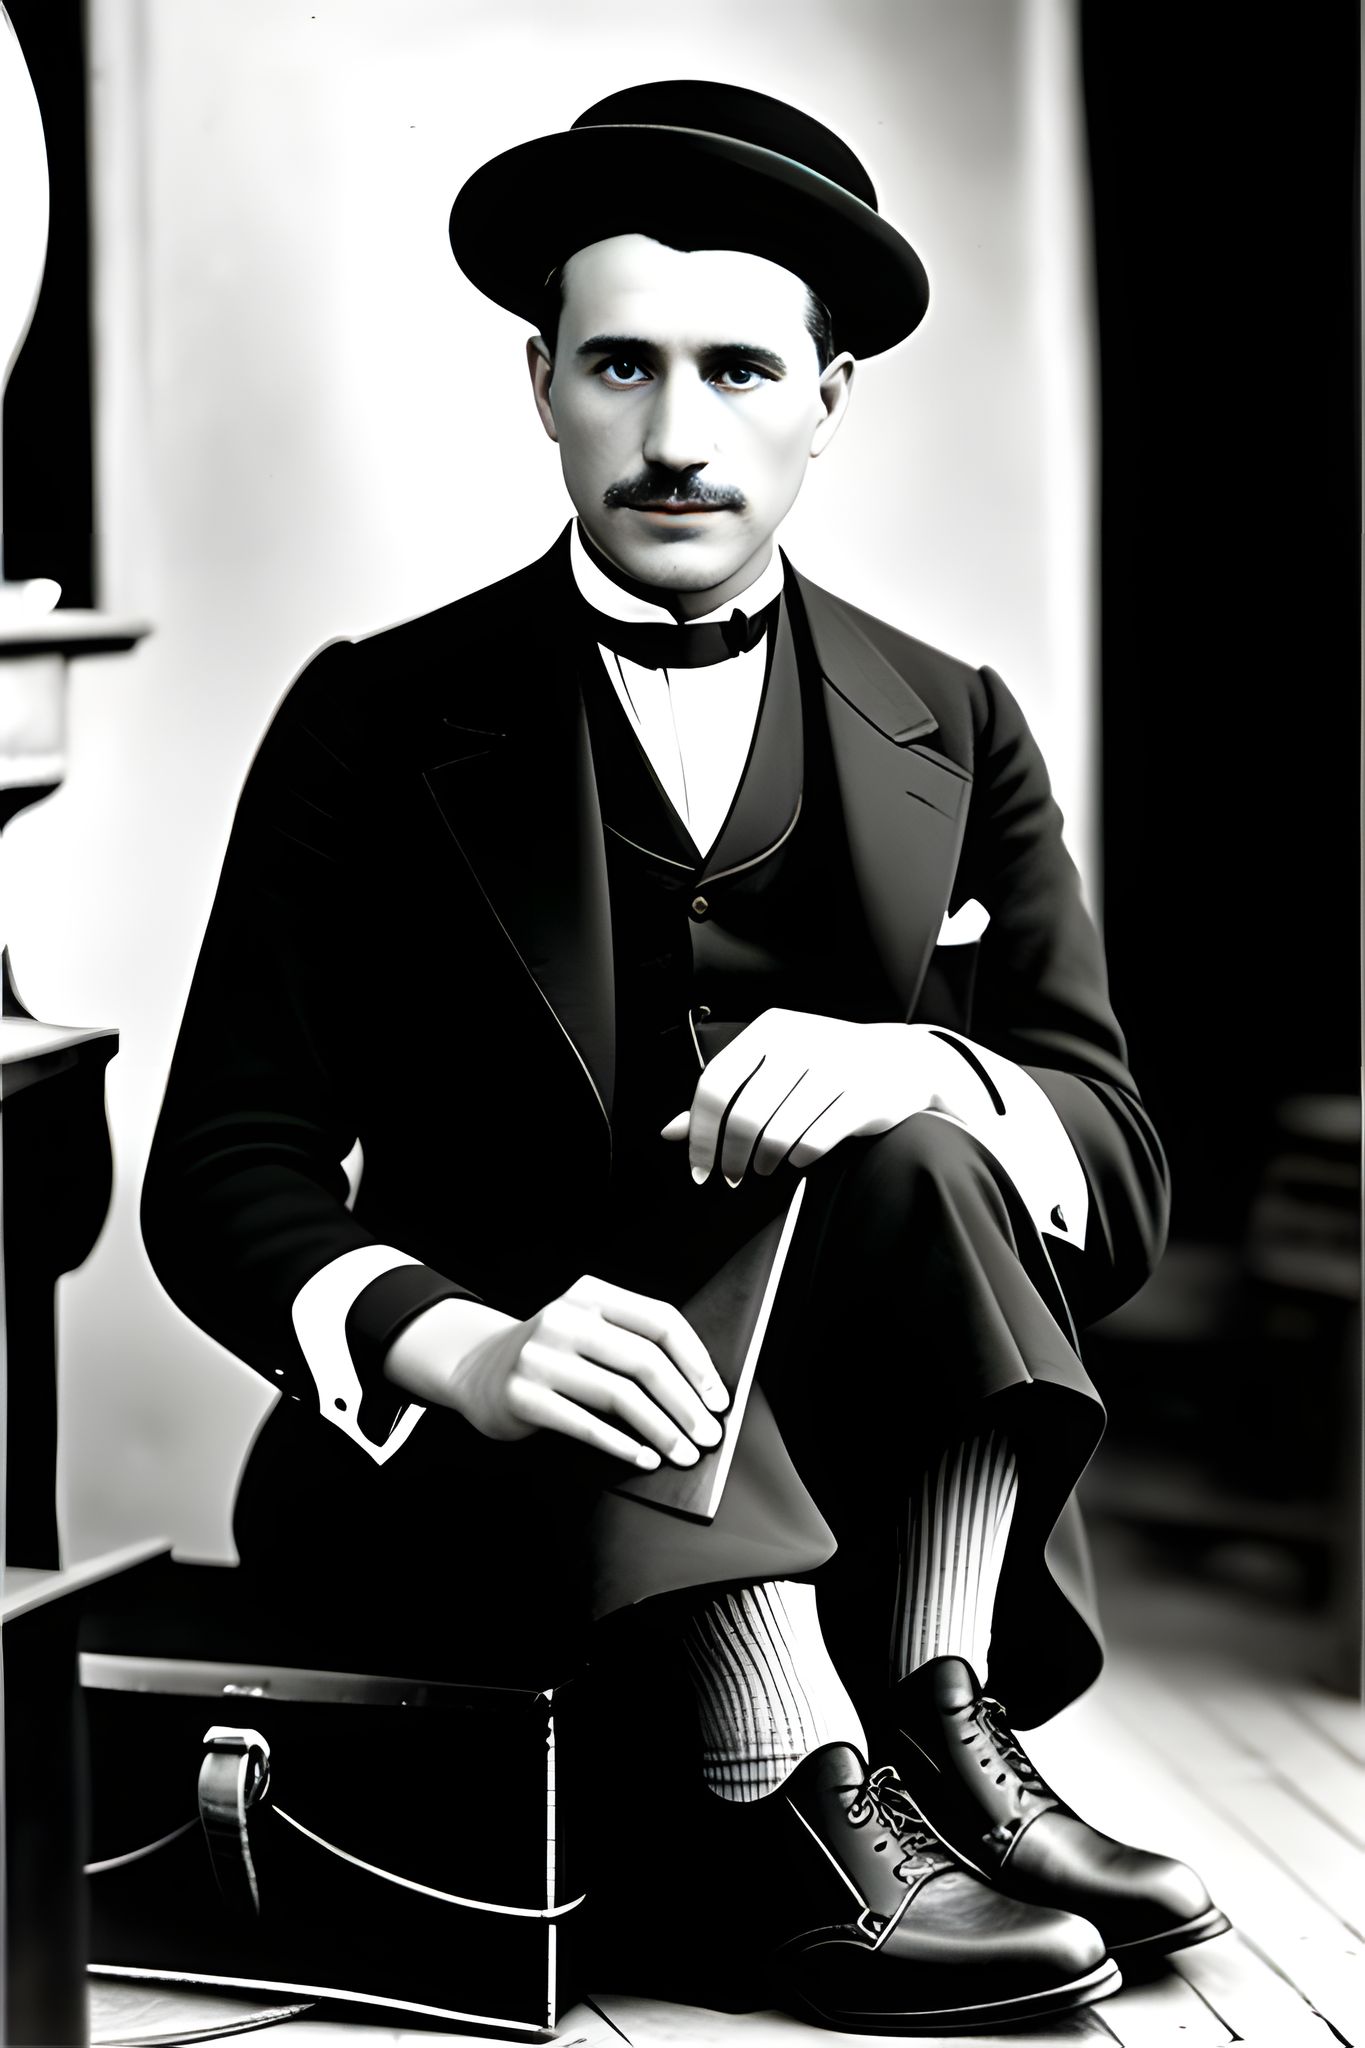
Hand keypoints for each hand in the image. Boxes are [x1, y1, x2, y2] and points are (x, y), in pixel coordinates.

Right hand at [382, 1278, 728, 1470]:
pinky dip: (622, 1446)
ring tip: (683, 1453)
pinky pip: (585, 1424)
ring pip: (619, 1395)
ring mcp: (540, 1355)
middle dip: (685, 1404)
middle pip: (644, 1361)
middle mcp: (565, 1318)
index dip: (696, 1362)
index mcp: (591, 1294)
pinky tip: (644, 1458)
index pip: (660, 1321)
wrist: (476, 1369)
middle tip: (708, 1435)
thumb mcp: (586, 1331)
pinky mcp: (522, 1395)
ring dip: (661, 1430)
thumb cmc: (551, 1356)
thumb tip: (699, 1393)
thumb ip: (632, 1345)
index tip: (718, 1397)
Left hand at [660, 1010, 988, 1184]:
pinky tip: (798, 1157)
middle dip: (731, 1156)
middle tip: (731, 1175)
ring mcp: (836, 1068)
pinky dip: (799, 1159)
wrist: (903, 1060)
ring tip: (765, 1166)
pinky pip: (814, 1143)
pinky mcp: (864, 1097)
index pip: (716, 1083)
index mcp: (771, 1030)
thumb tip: (672, 1131)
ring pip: (778, 1134)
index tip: (698, 1167)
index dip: (700, 1133)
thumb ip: (725, 1095)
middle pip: (745, 1116)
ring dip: (764, 1162)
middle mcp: (801, 1043)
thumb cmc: (826, 1065)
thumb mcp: (774, 1066)